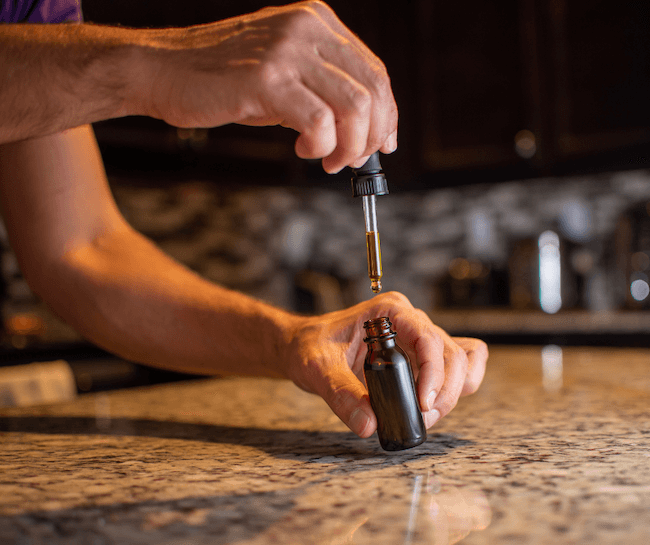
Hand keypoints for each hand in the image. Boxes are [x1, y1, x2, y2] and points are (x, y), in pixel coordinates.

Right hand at [138, 1, 397, 172]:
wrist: (162, 71)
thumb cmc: (223, 79)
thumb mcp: (284, 74)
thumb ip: (323, 89)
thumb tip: (364, 131)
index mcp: (318, 21)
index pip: (375, 72)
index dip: (386, 115)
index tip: (383, 145)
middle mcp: (308, 28)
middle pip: (372, 90)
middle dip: (370, 137)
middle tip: (351, 162)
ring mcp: (287, 50)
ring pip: (354, 107)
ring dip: (349, 147)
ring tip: (327, 161)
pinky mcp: (267, 78)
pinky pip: (320, 121)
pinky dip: (322, 146)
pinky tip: (303, 151)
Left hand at [285, 292, 487, 436]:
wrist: (302, 346)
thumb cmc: (310, 346)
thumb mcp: (317, 368)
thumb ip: (341, 395)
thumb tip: (369, 425)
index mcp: (389, 312)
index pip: (427, 338)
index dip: (434, 372)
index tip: (422, 405)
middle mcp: (410, 321)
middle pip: (452, 353)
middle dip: (444, 391)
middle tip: (422, 418)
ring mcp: (418, 338)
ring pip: (461, 361)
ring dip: (452, 392)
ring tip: (425, 415)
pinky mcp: (420, 357)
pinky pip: (458, 365)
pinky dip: (455, 387)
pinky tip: (431, 405)